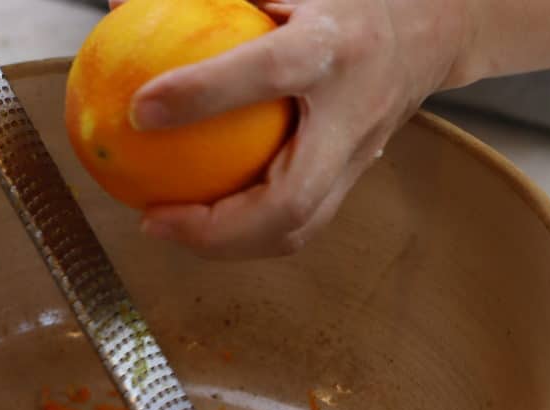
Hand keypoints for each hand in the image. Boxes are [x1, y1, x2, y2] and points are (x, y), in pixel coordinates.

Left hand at [115, 0, 469, 258]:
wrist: (429, 33)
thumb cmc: (349, 2)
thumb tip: (120, 1)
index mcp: (335, 49)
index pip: (268, 73)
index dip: (204, 94)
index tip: (140, 111)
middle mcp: (350, 115)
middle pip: (291, 200)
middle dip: (216, 228)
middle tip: (152, 219)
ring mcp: (357, 157)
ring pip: (297, 228)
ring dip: (228, 245)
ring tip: (168, 229)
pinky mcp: (353, 181)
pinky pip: (299, 224)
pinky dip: (246, 236)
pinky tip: (200, 223)